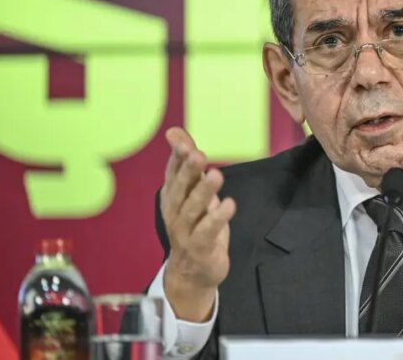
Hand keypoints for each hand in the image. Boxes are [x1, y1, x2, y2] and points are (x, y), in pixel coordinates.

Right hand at [159, 127, 235, 321]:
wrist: (193, 272)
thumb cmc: (194, 225)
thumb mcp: (192, 192)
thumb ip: (188, 163)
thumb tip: (175, 132)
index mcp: (172, 195)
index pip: (173, 172)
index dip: (177, 157)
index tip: (182, 142)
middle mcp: (175, 211)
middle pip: (180, 189)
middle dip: (189, 171)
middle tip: (199, 155)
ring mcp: (185, 230)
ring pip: (193, 208)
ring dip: (204, 191)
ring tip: (216, 175)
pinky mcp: (200, 246)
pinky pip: (208, 230)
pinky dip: (218, 217)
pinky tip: (230, 204)